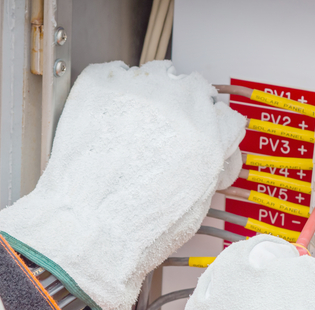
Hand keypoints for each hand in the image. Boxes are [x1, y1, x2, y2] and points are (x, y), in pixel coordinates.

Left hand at [0, 60, 244, 309]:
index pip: (226, 117)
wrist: (88, 229)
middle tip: (165, 134)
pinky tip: (107, 121)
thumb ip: (207, 169)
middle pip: (194, 88)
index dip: (214, 134)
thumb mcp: (196, 208)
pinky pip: (113, 75)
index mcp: (209, 135)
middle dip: (185, 110)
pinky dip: (111, 92)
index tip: (202, 141)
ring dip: (151, 96)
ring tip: (133, 127)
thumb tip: (204, 161)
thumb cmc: (136, 230)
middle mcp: (180, 104)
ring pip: (156, 75)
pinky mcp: (101, 85)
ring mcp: (140, 89)